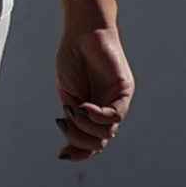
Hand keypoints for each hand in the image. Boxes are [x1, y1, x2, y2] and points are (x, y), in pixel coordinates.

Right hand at [55, 16, 133, 162]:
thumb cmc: (73, 58)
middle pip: (99, 142)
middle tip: (63, 122)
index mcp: (91, 112)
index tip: (61, 154)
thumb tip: (69, 150)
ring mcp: (117, 101)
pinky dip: (97, 116)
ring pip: (107, 133)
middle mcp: (106, 109)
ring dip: (85, 127)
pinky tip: (83, 106)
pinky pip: (115, 115)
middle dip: (79, 140)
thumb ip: (73, 120)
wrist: (82, 31)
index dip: (78, 153)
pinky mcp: (125, 91)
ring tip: (73, 110)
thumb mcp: (68, 95)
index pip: (91, 143)